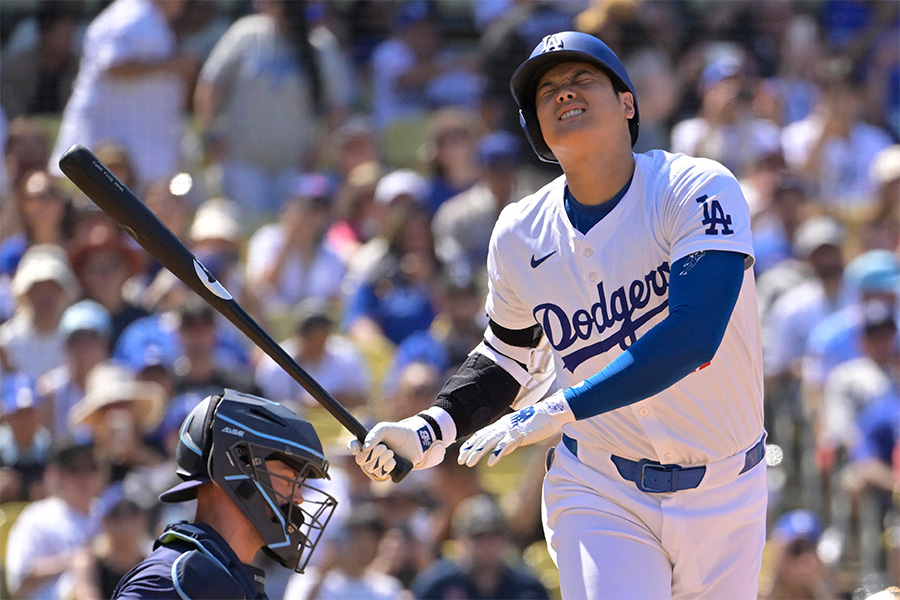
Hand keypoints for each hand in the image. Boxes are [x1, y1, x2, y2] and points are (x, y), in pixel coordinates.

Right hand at [348, 416, 445, 480]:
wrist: (415, 442)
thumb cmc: (399, 433)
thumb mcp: (386, 428)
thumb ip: (374, 434)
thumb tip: (365, 448)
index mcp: (367, 442)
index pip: (354, 446)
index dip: (352, 448)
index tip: (356, 448)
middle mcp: (370, 455)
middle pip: (361, 460)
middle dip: (372, 454)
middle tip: (384, 447)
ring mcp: (377, 465)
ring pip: (370, 469)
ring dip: (381, 460)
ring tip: (391, 453)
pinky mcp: (386, 473)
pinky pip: (379, 476)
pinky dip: (386, 468)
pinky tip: (393, 462)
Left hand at [458, 391, 574, 466]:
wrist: (551, 412)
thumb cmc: (538, 423)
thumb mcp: (520, 433)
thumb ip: (511, 441)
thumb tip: (504, 451)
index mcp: (502, 425)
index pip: (482, 434)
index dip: (471, 443)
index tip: (461, 452)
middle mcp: (503, 426)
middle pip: (482, 439)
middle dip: (469, 450)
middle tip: (460, 461)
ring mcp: (510, 430)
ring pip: (489, 442)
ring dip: (478, 453)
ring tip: (468, 463)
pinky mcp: (519, 434)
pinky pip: (506, 445)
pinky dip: (497, 453)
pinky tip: (490, 463)